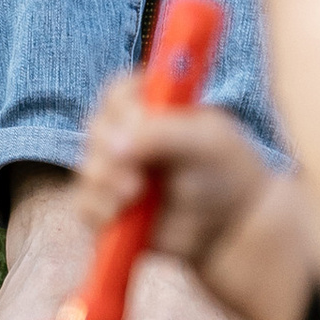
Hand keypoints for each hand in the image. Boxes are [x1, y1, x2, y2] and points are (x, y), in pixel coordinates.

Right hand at [73, 86, 273, 267]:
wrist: (234, 227)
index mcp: (155, 107)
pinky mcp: (113, 207)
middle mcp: (132, 135)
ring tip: (134, 196)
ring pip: (88, 169)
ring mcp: (120, 172)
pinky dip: (95, 210)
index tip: (137, 123)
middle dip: (110, 152)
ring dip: (104, 183)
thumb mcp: (204, 142)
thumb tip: (115, 147)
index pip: (120, 92)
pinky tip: (116, 217)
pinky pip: (85, 206)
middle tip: (136, 174)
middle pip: (96, 130)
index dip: (121, 107)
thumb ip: (162, 135)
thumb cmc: (227, 174)